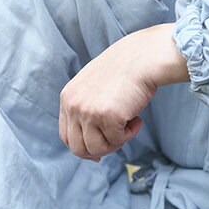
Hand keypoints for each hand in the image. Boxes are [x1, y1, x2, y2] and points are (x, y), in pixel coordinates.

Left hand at [59, 24, 187, 159]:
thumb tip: (91, 150)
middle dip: (100, 150)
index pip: (65, 136)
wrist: (143, 57)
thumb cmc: (124, 72)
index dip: (83, 147)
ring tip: (128, 125)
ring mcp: (88, 112)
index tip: (99, 149)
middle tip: (117, 138)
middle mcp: (73, 105)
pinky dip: (130, 133)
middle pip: (77, 148)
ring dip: (115, 142)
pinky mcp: (107, 117)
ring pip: (97, 149)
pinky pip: (117, 140)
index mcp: (68, 98)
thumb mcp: (93, 88)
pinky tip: (137, 118)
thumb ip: (86, 110)